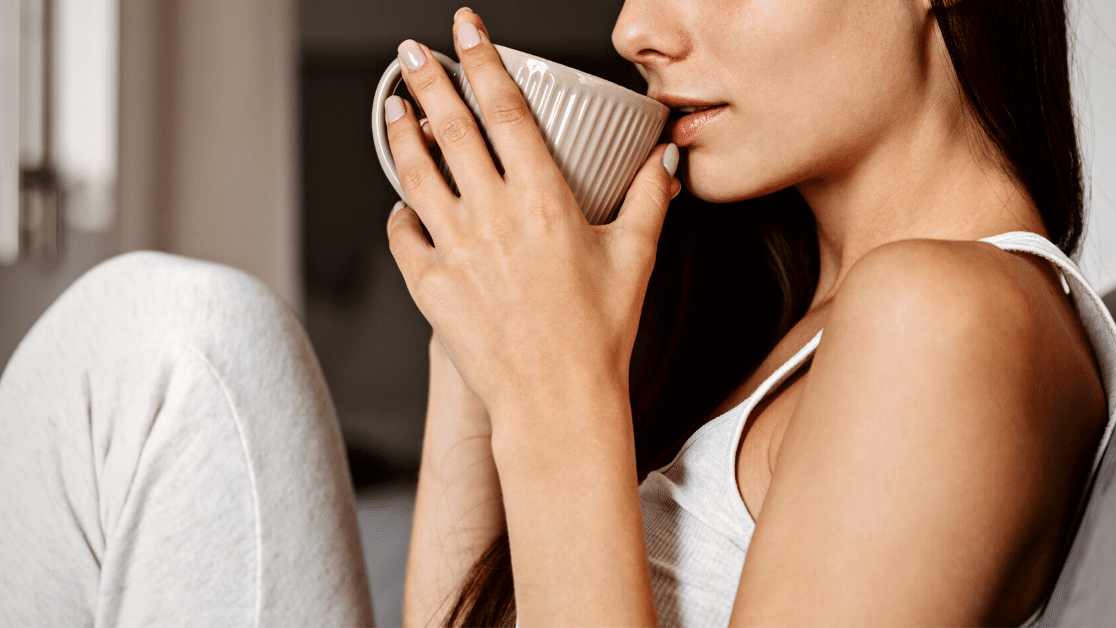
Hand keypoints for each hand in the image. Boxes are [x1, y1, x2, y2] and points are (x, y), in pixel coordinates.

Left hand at [384, 9, 679, 421]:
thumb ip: (651, 201)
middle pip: (450, 129)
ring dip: (402, 134)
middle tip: (410, 52)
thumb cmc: (599, 336)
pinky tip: (403, 205)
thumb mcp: (636, 258)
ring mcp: (456, 250)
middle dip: (428, 80)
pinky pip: (404, 237)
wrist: (556, 402)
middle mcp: (492, 216)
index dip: (482, 61)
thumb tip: (665, 161)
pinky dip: (400, 215)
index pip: (504, 110)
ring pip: (416, 174)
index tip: (464, 30)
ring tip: (394, 107)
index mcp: (543, 200)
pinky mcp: (431, 287)